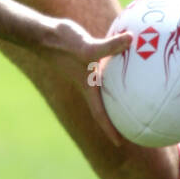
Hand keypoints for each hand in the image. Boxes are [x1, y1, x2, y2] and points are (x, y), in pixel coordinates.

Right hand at [35, 16, 132, 144]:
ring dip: (118, 95)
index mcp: (88, 87)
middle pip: (105, 105)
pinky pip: (108, 67)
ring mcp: (88, 71)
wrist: (44, 34)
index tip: (120, 144)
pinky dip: (119, 67)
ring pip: (107, 87)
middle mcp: (89, 82)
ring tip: (135, 99)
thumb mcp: (86, 47)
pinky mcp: (88, 58)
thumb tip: (131, 39)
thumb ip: (109, 46)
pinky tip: (129, 58)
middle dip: (117, 117)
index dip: (110, 130)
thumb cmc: (62, 44)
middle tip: (133, 126)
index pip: (100, 114)